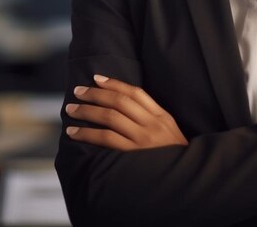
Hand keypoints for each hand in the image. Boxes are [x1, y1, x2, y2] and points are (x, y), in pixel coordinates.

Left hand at [65, 75, 188, 150]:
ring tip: (72, 109)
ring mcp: (142, 139)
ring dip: (87, 111)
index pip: (135, 92)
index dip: (114, 83)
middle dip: (96, 94)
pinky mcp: (133, 155)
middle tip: (78, 91)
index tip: (97, 78)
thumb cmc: (174, 154)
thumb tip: (123, 105)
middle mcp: (152, 124)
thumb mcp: (169, 130)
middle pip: (119, 102)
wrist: (185, 178)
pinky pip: (106, 139)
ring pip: (110, 117)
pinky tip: (75, 133)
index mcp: (161, 115)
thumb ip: (151, 117)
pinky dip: (88, 134)